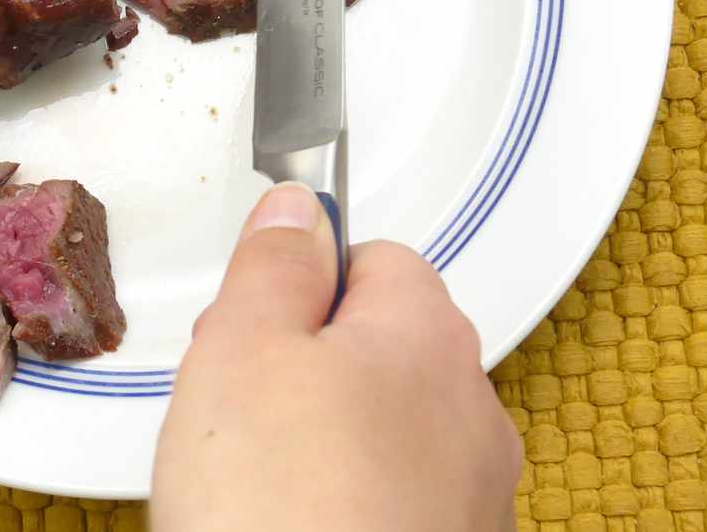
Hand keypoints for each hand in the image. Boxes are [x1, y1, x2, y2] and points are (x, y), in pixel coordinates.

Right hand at [152, 183, 521, 531]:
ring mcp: (468, 499)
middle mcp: (470, 411)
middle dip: (301, 364)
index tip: (250, 321)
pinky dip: (338, 506)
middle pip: (376, 347)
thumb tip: (298, 207)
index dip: (298, 282)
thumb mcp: (244, 343)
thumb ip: (274, 260)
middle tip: (235, 407)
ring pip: (379, 430)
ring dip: (318, 440)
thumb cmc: (281, 508)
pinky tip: (285, 528)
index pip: (374, 256)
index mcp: (429, 334)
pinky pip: (385, 504)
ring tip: (251, 483)